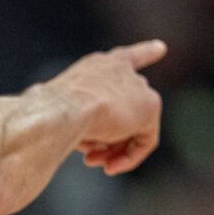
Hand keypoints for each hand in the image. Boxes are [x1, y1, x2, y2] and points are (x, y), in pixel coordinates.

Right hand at [58, 39, 165, 174]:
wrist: (63, 110)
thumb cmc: (52, 111)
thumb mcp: (64, 112)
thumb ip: (83, 118)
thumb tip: (86, 132)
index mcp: (99, 66)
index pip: (126, 57)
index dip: (144, 53)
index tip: (161, 48)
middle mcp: (121, 70)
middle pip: (128, 108)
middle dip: (110, 139)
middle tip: (89, 158)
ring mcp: (138, 87)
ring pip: (134, 129)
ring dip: (114, 150)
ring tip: (94, 161)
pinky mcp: (149, 106)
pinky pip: (145, 141)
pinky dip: (129, 157)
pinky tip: (110, 166)